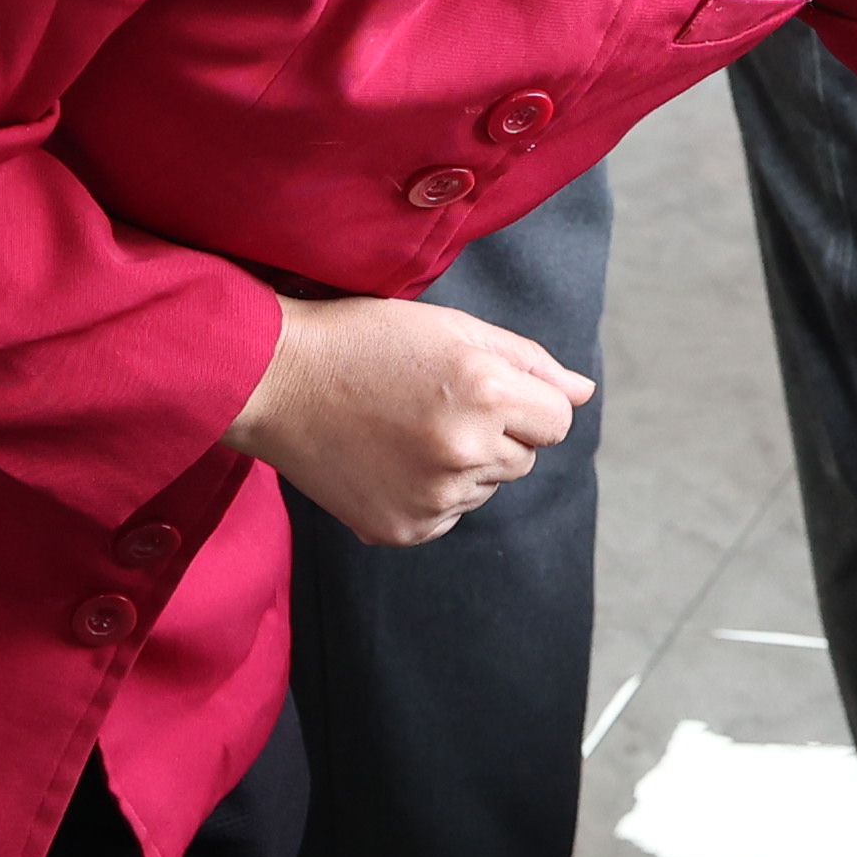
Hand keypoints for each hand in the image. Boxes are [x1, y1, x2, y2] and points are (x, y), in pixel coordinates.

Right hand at [228, 292, 590, 544]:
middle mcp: (465, 450)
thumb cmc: (364, 340)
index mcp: (485, 391)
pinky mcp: (404, 528)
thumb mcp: (451, 328)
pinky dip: (429, 493)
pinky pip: (448, 516)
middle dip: (495, 434)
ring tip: (403, 428)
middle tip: (432, 404)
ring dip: (463, 465)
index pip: (557, 421)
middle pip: (524, 458)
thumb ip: (528, 360)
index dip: (527, 402)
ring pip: (486, 489)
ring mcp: (433, 497)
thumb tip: (582, 394)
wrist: (274, 380)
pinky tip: (388, 458)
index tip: (482, 388)